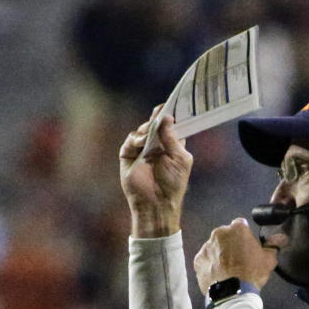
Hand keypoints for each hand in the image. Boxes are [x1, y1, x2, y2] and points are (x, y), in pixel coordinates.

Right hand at [119, 106, 192, 237]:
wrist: (156, 203)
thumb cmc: (173, 184)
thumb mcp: (179, 159)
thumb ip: (172, 138)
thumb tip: (167, 117)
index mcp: (172, 146)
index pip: (171, 126)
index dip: (171, 116)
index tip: (173, 104)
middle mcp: (156, 145)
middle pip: (154, 125)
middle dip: (157, 117)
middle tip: (160, 110)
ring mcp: (141, 150)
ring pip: (141, 131)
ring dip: (146, 128)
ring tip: (151, 129)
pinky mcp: (128, 156)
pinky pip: (130, 141)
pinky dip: (135, 139)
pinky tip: (141, 143)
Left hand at [194, 218, 278, 293]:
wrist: (232, 293)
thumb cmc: (252, 273)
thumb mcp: (268, 260)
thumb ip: (273, 245)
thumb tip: (281, 237)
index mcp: (237, 229)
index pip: (241, 225)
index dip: (245, 236)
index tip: (247, 247)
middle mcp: (219, 233)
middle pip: (226, 235)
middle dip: (231, 243)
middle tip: (238, 259)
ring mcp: (206, 246)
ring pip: (214, 247)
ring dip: (220, 254)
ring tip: (228, 270)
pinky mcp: (198, 260)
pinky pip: (206, 259)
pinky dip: (210, 264)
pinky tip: (218, 275)